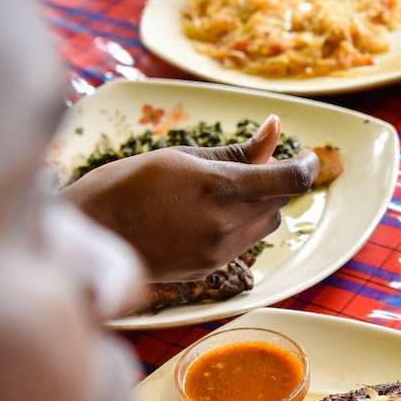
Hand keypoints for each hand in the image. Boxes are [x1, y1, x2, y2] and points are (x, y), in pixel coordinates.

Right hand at [62, 115, 318, 282]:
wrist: (91, 234)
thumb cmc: (128, 184)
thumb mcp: (182, 156)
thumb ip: (235, 151)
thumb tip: (275, 129)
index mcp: (220, 188)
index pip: (289, 179)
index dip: (307, 166)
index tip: (310, 157)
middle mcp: (225, 226)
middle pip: (278, 203)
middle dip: (275, 183)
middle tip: (252, 166)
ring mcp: (217, 254)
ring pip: (264, 227)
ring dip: (260, 207)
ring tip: (222, 191)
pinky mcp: (208, 271)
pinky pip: (242, 245)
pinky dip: (238, 227)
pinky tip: (205, 216)